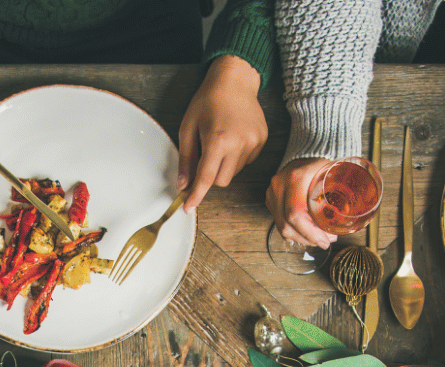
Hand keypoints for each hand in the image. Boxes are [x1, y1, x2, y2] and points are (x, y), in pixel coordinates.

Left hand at [177, 55, 265, 213]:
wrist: (235, 81)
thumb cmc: (208, 101)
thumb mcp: (188, 128)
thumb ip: (186, 159)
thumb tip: (183, 185)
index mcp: (218, 141)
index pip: (205, 178)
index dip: (196, 196)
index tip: (188, 208)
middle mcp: (239, 145)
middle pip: (221, 181)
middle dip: (210, 176)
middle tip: (204, 155)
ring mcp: (253, 144)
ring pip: (233, 173)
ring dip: (223, 165)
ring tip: (220, 140)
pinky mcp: (262, 141)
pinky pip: (245, 162)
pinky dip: (236, 157)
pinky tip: (232, 137)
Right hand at [265, 157, 334, 248]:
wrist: (308, 152)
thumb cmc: (323, 164)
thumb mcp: (333, 176)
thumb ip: (338, 196)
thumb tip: (347, 223)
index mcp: (296, 178)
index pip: (295, 213)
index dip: (309, 233)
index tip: (324, 241)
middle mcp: (279, 185)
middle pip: (286, 224)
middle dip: (307, 238)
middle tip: (324, 242)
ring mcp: (272, 192)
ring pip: (281, 226)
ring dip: (300, 237)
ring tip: (317, 238)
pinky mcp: (270, 198)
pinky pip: (278, 221)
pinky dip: (292, 231)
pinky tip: (304, 235)